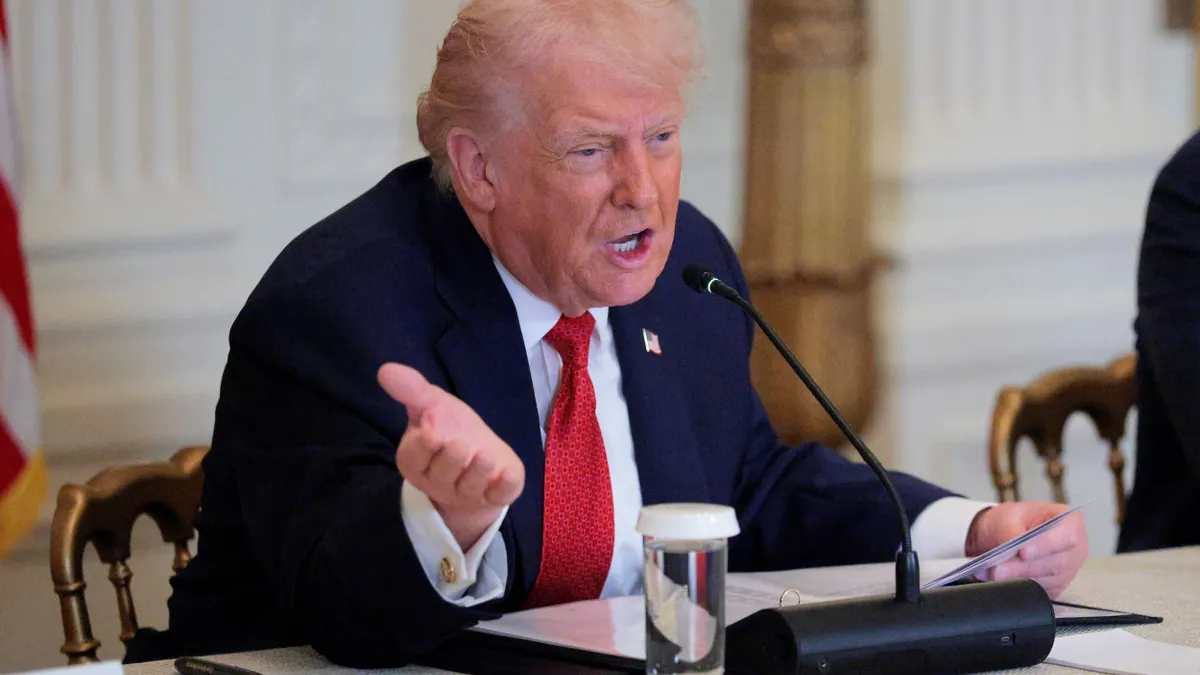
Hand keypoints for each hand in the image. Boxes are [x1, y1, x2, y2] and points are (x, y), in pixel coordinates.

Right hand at [378, 363, 524, 549]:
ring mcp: (467, 493)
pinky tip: (509, 473)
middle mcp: (439, 482)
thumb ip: (412, 390)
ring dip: (477, 471)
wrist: (482, 459)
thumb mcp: (432, 405)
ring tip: (485, 455)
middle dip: (450, 460)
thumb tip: (385, 369)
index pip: (414, 459)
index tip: (431, 431)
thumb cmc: (451, 429)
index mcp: (418, 461)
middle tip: (459, 444)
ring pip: (469, 487)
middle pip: (441, 474)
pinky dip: (505, 486)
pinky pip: (499, 496)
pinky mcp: (495, 496)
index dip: (422, 447)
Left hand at [965, 501, 1087, 598]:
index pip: (1067, 536)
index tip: (1024, 552)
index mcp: (1071, 522)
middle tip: (999, 568)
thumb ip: (1013, 531)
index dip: (1047, 545)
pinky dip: (1020, 586)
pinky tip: (1001, 580)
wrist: (1006, 533)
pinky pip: (1042, 591)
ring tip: (994, 573)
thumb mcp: (1010, 516)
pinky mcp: (1057, 585)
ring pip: (1048, 579)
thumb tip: (1014, 547)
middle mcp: (1075, 548)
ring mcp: (1069, 569)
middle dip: (1025, 567)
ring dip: (1019, 578)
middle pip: (1056, 562)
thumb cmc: (1015, 519)